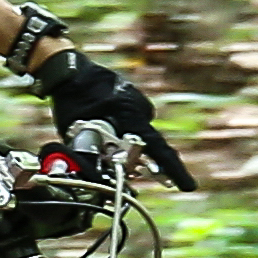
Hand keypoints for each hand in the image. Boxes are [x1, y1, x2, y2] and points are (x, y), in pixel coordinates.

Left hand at [30, 49, 197, 189]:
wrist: (69, 71)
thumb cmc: (73, 99)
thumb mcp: (78, 132)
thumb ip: (96, 151)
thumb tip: (103, 172)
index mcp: (132, 117)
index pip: (158, 149)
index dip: (173, 170)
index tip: (188, 186)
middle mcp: (140, 108)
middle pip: (149, 144)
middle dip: (142, 158)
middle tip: (129, 165)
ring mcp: (138, 100)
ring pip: (140, 133)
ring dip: (129, 142)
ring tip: (108, 141)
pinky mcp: (132, 98)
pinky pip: (134, 121)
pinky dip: (125, 129)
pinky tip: (109, 127)